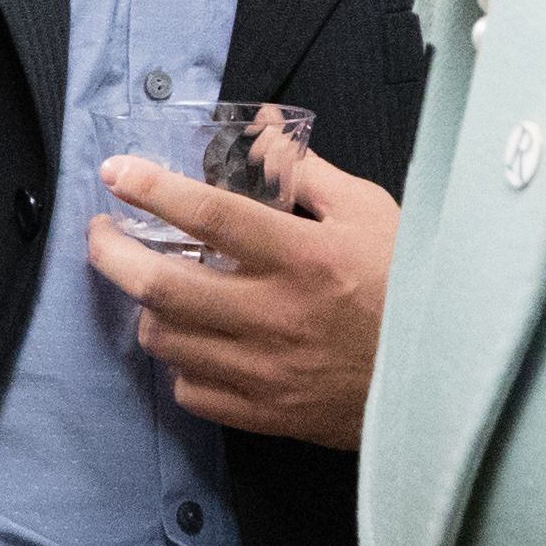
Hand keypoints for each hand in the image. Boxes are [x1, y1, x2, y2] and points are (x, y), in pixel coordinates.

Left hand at [88, 142, 396, 446]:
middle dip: (112, 253)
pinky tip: (195, 338)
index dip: (153, 189)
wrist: (443, 380)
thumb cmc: (407, 286)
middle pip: (162, 286)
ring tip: (154, 283)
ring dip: (146, 306)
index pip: (211, 216)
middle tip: (102, 231)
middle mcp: (277, 316)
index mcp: (305, 258)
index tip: (117, 172)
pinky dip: (179, 361)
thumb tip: (260, 132)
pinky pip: (190, 390)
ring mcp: (265, 372)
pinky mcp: (264, 414)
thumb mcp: (369, 214)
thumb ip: (305, 173)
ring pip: (166, 340)